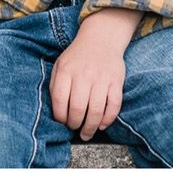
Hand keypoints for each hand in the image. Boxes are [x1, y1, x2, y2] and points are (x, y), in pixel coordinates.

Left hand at [50, 13, 131, 138]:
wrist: (101, 39)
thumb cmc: (78, 56)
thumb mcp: (60, 66)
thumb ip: (56, 86)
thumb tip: (58, 113)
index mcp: (66, 71)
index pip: (60, 101)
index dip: (60, 117)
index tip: (62, 122)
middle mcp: (84, 75)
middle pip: (78, 109)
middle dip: (75, 124)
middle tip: (74, 128)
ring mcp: (102, 78)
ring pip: (97, 110)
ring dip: (91, 126)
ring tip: (87, 133)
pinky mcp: (116, 81)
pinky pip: (114, 105)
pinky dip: (109, 119)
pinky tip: (103, 124)